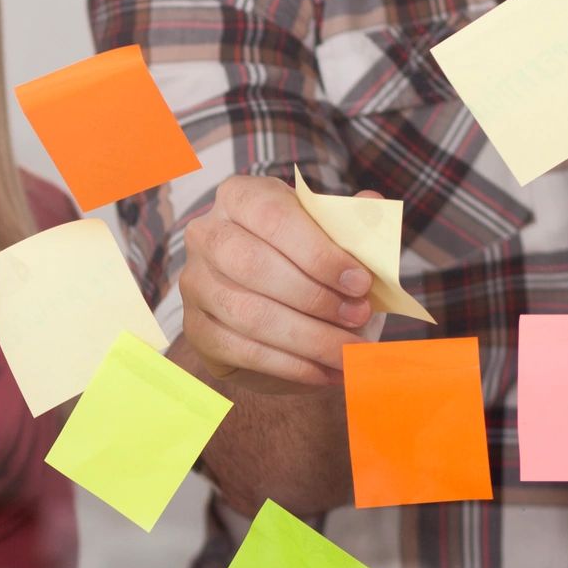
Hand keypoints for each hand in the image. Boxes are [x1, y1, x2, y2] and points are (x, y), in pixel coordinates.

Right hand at [179, 174, 373, 392]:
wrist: (282, 307)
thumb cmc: (310, 262)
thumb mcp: (334, 237)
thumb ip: (353, 223)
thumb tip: (372, 205)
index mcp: (239, 197)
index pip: (272, 216)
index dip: (318, 251)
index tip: (361, 282)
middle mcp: (206, 234)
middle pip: (251, 265)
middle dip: (313, 297)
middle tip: (358, 316)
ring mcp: (195, 283)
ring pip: (247, 313)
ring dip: (307, 338)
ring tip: (348, 351)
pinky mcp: (196, 328)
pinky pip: (241, 349)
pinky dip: (290, 365)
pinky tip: (323, 370)